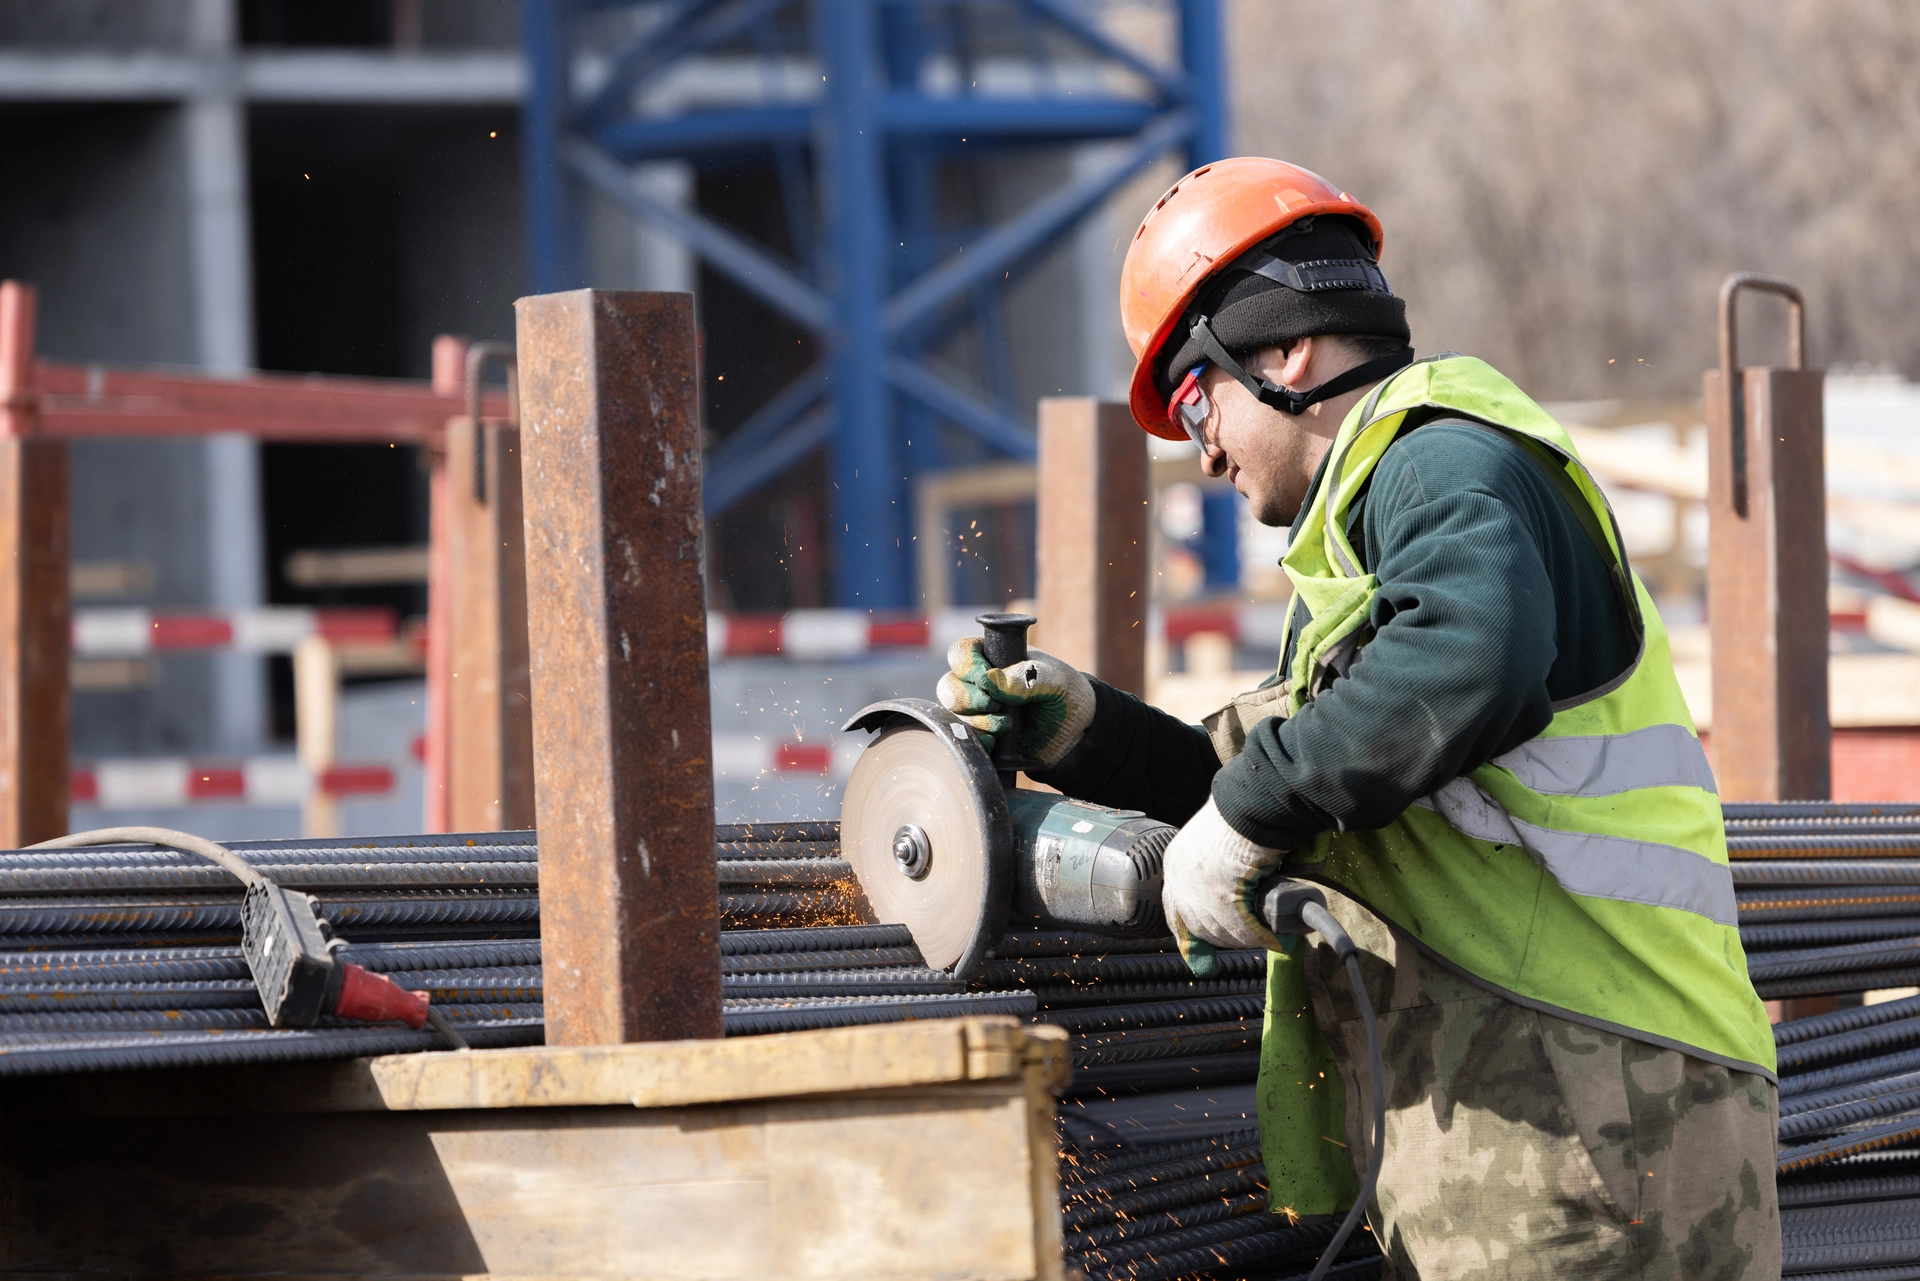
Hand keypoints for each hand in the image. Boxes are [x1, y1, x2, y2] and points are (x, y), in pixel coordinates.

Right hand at [935, 637, 1094, 768]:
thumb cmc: (1068, 695)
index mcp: (994, 658)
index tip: (987, 678)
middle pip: (948, 685)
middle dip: (970, 699)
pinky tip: (998, 742)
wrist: (1078, 734)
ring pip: (951, 714)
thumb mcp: (1056, 680)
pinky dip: (978, 741)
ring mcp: (978, 711)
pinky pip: (963, 739)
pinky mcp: (981, 736)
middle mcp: (979, 683)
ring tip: (1007, 726)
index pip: (961, 652)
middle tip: (997, 706)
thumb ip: (1027, 677)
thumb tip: (989, 680)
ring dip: (977, 722)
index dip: (967, 665)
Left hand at [1161, 796, 1290, 975]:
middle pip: (1199, 926)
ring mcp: (1198, 891)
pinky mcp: (1221, 899)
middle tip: (1252, 939)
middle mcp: (1179, 879)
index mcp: (1176, 862)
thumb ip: (1220, 864)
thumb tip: (1243, 887)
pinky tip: (1279, 939)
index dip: (1189, 936)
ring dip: (1248, 938)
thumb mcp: (1218, 840)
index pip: (1175, 910)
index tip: (1200, 960)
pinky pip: (1243, 929)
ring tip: (1272, 935)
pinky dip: (1263, 937)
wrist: (1251, 802)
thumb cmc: (1243, 813)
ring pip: (1222, 931)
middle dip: (1225, 938)